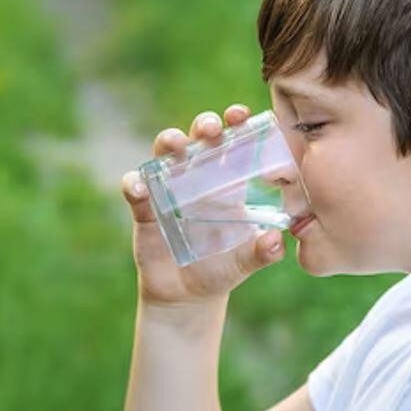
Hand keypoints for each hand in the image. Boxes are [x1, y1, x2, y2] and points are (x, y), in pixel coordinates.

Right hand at [120, 104, 284, 305]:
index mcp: (228, 183)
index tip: (242, 114)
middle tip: (211, 128)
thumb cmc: (222, 269)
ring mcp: (169, 189)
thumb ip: (262, 252)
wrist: (188, 296)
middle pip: (198, 138)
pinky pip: (135, 188)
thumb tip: (276, 240)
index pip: (234, 143)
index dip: (237, 124)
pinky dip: (134, 183)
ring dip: (168, 142)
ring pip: (165, 153)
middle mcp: (198, 178)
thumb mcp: (246, 262)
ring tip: (175, 145)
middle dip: (204, 124)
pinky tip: (139, 187)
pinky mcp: (145, 209)